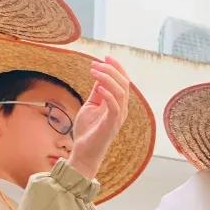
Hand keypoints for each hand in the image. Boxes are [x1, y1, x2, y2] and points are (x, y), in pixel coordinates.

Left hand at [68, 57, 129, 179]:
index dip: (117, 67)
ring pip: (121, 92)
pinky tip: (97, 87)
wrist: (84, 152)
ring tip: (93, 72)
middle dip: (111, 70)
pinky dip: (107, 94)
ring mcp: (118, 118)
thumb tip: (99, 75)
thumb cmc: (87, 131)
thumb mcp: (91, 105)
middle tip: (95, 64)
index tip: (105, 57)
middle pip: (124, 84)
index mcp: (118, 105)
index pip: (124, 82)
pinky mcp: (111, 125)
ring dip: (107, 78)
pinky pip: (115, 106)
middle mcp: (122, 110)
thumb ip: (97, 92)